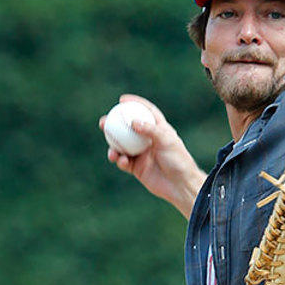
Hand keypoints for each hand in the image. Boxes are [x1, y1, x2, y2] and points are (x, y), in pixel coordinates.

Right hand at [101, 94, 206, 219]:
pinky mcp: (138, 168)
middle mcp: (148, 141)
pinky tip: (121, 160)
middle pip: (128, 129)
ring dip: (113, 145)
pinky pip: (124, 162)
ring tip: (110, 147)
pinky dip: (120, 161)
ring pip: (122, 146)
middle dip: (114, 124)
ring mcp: (142, 154)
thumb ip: (150, 130)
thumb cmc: (178, 160)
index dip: (134, 103)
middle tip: (104, 122)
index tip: (122, 100)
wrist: (180, 185)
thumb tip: (132, 122)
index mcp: (159, 130)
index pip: (146, 112)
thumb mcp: (166, 141)